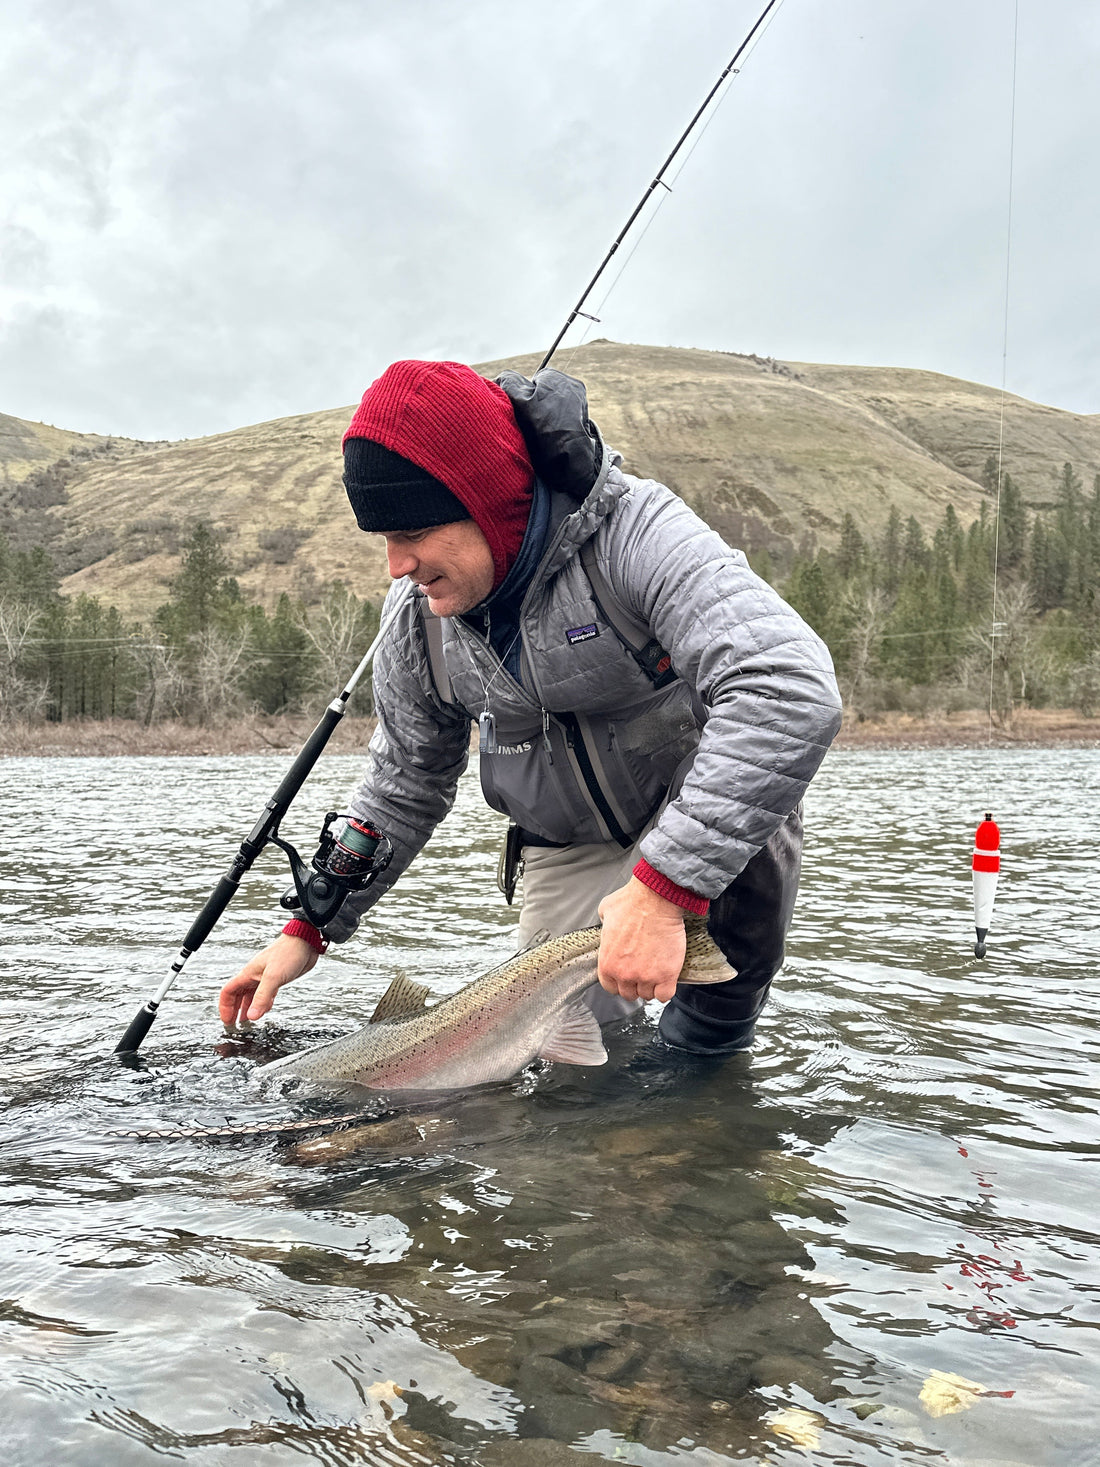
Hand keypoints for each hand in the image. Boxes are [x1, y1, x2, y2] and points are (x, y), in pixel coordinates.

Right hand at [217, 934, 318, 1027]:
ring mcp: (265, 977)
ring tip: (247, 1022)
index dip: (225, 1007)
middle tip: (234, 1025)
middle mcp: (254, 975)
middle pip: (237, 995)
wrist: (306, 942)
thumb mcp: (273, 977)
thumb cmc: (288, 953)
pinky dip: (263, 1003)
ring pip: (251, 995)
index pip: (228, 991)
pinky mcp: (277, 979)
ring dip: (248, 1008)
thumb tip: (252, 1016)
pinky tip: (266, 1009)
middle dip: (234, 1010)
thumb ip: (262, 997)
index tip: (227, 1021)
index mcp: (248, 973)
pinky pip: (265, 994)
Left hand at [596, 877, 686, 1002]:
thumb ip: (604, 926)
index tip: (626, 976)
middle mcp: (624, 974)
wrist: (656, 900)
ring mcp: (646, 976)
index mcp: (607, 962)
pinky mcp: (666, 975)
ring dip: (652, 986)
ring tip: (656, 972)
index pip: (610, 987)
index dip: (619, 981)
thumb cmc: (633, 902)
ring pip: (648, 995)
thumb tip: (607, 924)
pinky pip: (665, 995)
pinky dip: (666, 990)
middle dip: (635, 984)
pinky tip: (667, 978)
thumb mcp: (606, 912)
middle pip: (629, 994)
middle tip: (643, 971)